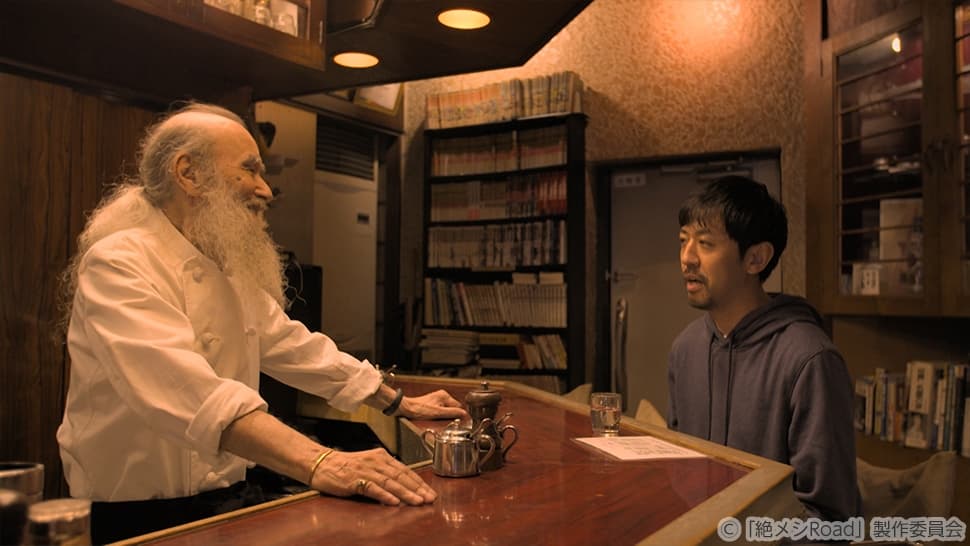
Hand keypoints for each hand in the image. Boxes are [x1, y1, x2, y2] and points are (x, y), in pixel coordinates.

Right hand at [310, 447, 434, 505]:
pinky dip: (384, 495)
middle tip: (430, 498)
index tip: (430, 492)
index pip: (405, 470)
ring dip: (406, 493)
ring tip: (418, 501)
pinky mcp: (354, 480)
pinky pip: (372, 488)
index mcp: (382, 457)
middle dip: (417, 489)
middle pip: (401, 476)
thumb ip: (385, 472)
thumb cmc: (346, 466)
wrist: (321, 464)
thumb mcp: (370, 464)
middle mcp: (376, 462)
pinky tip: (394, 502)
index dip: (419, 482)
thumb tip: (404, 484)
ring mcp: (365, 470)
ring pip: (390, 483)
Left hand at [398, 389, 467, 419]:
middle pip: (453, 408)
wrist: (406, 408)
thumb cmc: (418, 410)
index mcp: (444, 396)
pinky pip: (441, 410)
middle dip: (450, 416)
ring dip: (444, 416)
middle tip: (444, 421)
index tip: (458, 421)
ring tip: (437, 419)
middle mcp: (441, 395)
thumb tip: (464, 414)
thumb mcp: (438, 413)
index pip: (458, 406)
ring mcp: (436, 399)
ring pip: (447, 409)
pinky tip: (434, 418)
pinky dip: (439, 415)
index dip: (458, 415)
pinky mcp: (432, 403)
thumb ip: (452, 413)